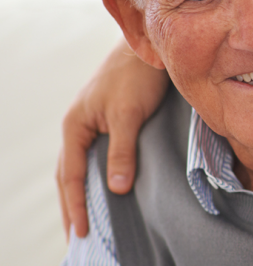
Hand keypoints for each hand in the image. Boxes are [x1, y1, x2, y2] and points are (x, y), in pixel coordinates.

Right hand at [56, 39, 168, 238]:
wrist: (150, 47)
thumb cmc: (137, 76)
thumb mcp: (129, 115)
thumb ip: (122, 151)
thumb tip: (117, 190)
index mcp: (75, 126)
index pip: (72, 176)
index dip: (76, 205)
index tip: (80, 233)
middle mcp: (79, 125)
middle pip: (69, 174)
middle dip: (72, 205)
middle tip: (76, 237)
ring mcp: (92, 122)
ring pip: (81, 165)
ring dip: (82, 192)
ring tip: (87, 218)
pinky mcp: (109, 119)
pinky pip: (96, 154)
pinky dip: (96, 174)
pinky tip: (106, 185)